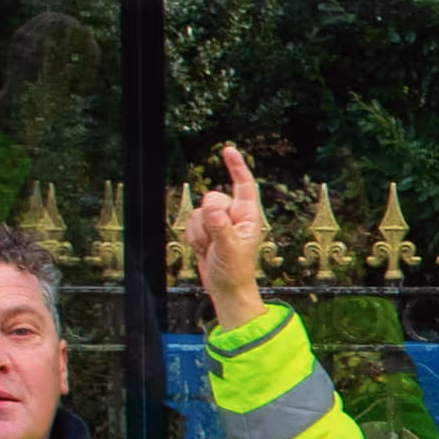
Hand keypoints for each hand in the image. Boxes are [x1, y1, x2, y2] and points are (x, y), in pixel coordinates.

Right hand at [188, 144, 271, 326]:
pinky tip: (204, 249)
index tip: (228, 150)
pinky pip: (190, 224)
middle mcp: (233, 216)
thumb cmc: (235, 272)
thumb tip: (210, 205)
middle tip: (216, 241)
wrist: (225, 289)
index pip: (243, 185)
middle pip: (212, 198)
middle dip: (208, 219)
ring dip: (200, 232)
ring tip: (212, 248)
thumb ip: (219, 226)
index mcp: (248, 216)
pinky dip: (193, 237)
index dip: (236, 167)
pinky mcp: (205, 231)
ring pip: (198, 212)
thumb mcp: (229, 249)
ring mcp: (218, 223)